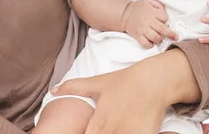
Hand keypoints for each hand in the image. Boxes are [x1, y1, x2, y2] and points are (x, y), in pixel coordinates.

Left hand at [51, 49, 201, 133]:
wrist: (155, 80)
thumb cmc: (126, 81)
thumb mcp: (98, 82)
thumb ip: (74, 87)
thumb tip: (53, 90)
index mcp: (99, 124)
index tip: (85, 131)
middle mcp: (113, 132)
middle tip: (102, 129)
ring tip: (115, 129)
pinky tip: (129, 130)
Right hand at [122, 0, 177, 47]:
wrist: (124, 14)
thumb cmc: (139, 7)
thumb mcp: (149, 1)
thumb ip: (158, 5)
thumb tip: (165, 11)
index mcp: (151, 12)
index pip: (164, 18)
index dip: (166, 20)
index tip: (164, 21)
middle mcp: (147, 21)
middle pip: (162, 29)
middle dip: (170, 34)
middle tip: (175, 38)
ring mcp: (142, 29)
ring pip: (155, 37)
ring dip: (160, 40)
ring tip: (161, 39)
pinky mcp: (137, 36)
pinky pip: (145, 43)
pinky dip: (149, 45)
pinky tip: (151, 43)